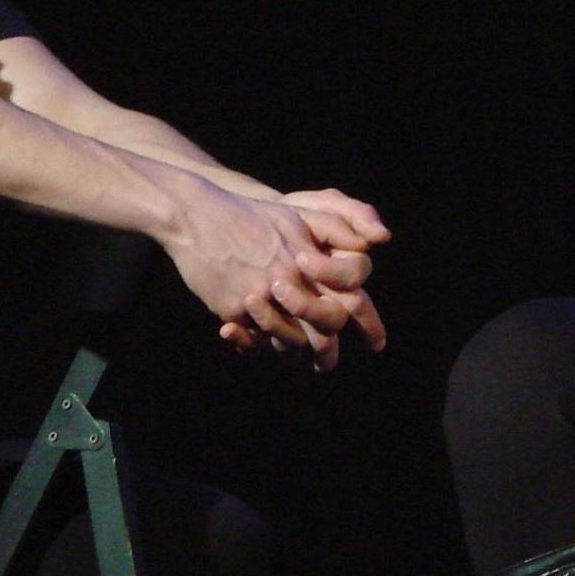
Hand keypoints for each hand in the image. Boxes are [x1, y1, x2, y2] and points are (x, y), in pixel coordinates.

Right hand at [165, 181, 377, 367]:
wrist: (196, 215)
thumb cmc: (251, 216)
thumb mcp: (297, 217)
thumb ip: (337, 231)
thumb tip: (378, 240)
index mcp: (309, 259)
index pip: (350, 299)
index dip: (367, 324)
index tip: (374, 342)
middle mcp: (289, 280)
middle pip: (324, 327)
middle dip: (328, 349)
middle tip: (325, 360)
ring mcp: (259, 297)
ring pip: (288, 340)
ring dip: (292, 350)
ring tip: (291, 353)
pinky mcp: (231, 308)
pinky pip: (253, 339)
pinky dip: (258, 344)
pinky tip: (256, 342)